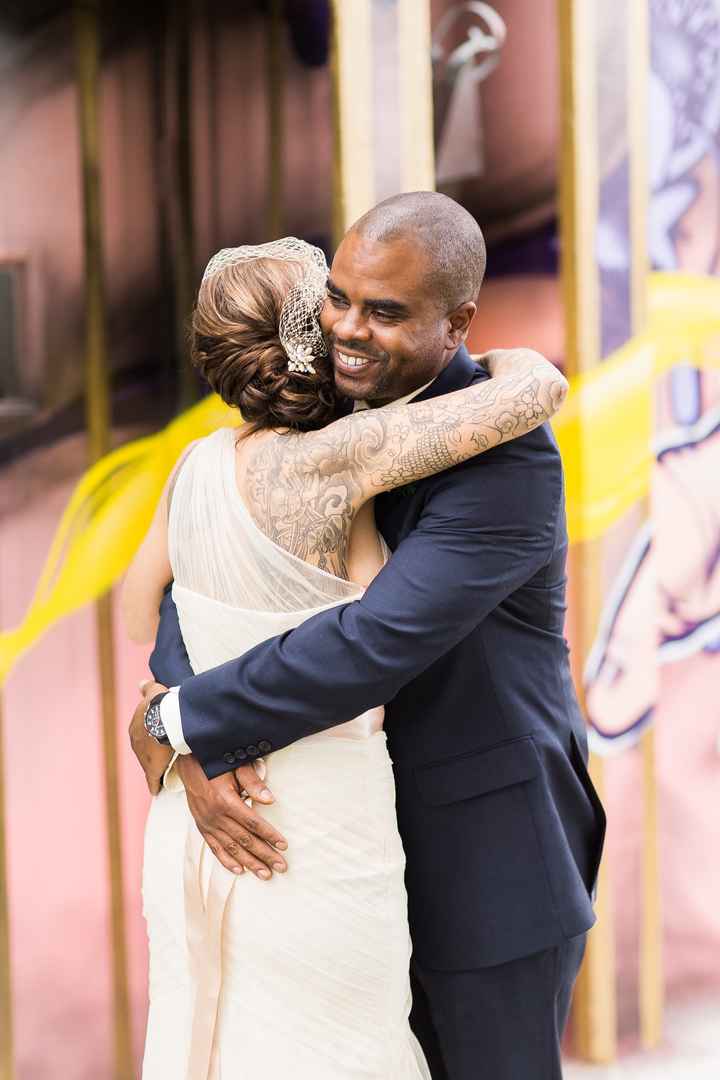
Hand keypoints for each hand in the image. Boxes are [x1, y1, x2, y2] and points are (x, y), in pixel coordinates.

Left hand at [128, 680, 172, 794]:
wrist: (166, 720)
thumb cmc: (161, 706)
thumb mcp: (154, 692)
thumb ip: (147, 688)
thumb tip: (141, 683)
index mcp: (135, 727)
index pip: (143, 734)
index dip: (152, 737)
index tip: (160, 739)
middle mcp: (135, 743)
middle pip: (145, 750)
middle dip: (153, 753)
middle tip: (165, 754)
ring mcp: (142, 758)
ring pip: (149, 764)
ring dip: (155, 767)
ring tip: (166, 769)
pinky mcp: (151, 770)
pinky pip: (152, 780)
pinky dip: (154, 784)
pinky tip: (156, 789)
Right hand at [176, 755, 287, 879]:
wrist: (189, 763)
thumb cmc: (216, 764)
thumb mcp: (236, 766)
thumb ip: (252, 782)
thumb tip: (270, 799)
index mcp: (226, 801)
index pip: (253, 822)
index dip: (269, 835)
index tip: (283, 845)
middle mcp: (216, 816)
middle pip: (244, 839)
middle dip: (264, 854)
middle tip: (281, 866)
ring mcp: (207, 824)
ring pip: (231, 848)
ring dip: (249, 862)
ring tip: (265, 874)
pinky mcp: (202, 827)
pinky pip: (215, 848)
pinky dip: (226, 860)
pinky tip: (239, 870)